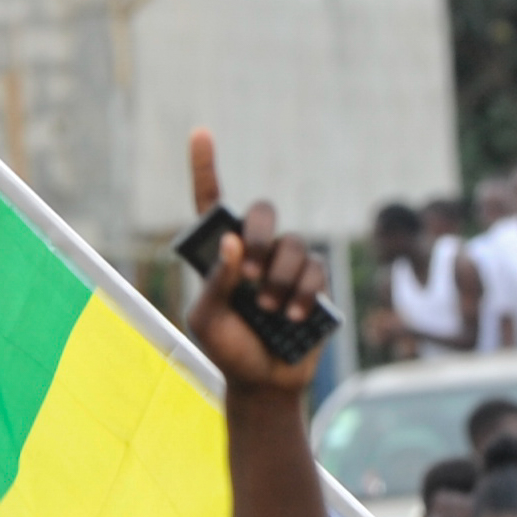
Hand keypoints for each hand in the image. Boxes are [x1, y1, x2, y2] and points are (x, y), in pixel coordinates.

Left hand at [181, 132, 327, 398]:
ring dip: (280, 279)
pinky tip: (292, 317)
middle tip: (249, 274)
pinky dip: (302, 293)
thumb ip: (217, 282)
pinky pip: (315, 270)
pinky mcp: (315, 285)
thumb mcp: (208, 318)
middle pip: (263, 213)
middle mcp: (256, 251)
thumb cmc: (228, 349)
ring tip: (269, 310)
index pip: (211, 201)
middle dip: (260, 236)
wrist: (265, 383)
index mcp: (221, 253)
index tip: (200, 133)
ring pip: (293, 244)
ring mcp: (287, 266)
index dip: (205, 166)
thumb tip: (233, 241)